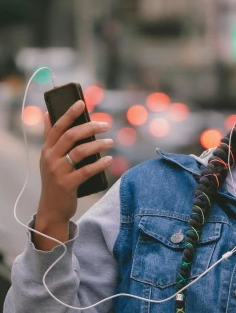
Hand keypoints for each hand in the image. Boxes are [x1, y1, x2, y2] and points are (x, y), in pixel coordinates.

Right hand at [34, 100, 112, 248]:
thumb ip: (51, 138)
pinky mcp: (67, 184)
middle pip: (71, 136)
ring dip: (98, 145)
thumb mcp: (50, 158)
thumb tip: (47, 113)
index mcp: (46, 149)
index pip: (57, 127)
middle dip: (90, 127)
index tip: (81, 103)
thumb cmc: (56, 180)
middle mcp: (50, 158)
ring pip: (80, 152)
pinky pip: (86, 171)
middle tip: (105, 124)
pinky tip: (109, 159)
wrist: (52, 209)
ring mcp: (57, 172)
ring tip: (110, 142)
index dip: (69, 113)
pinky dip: (99, 164)